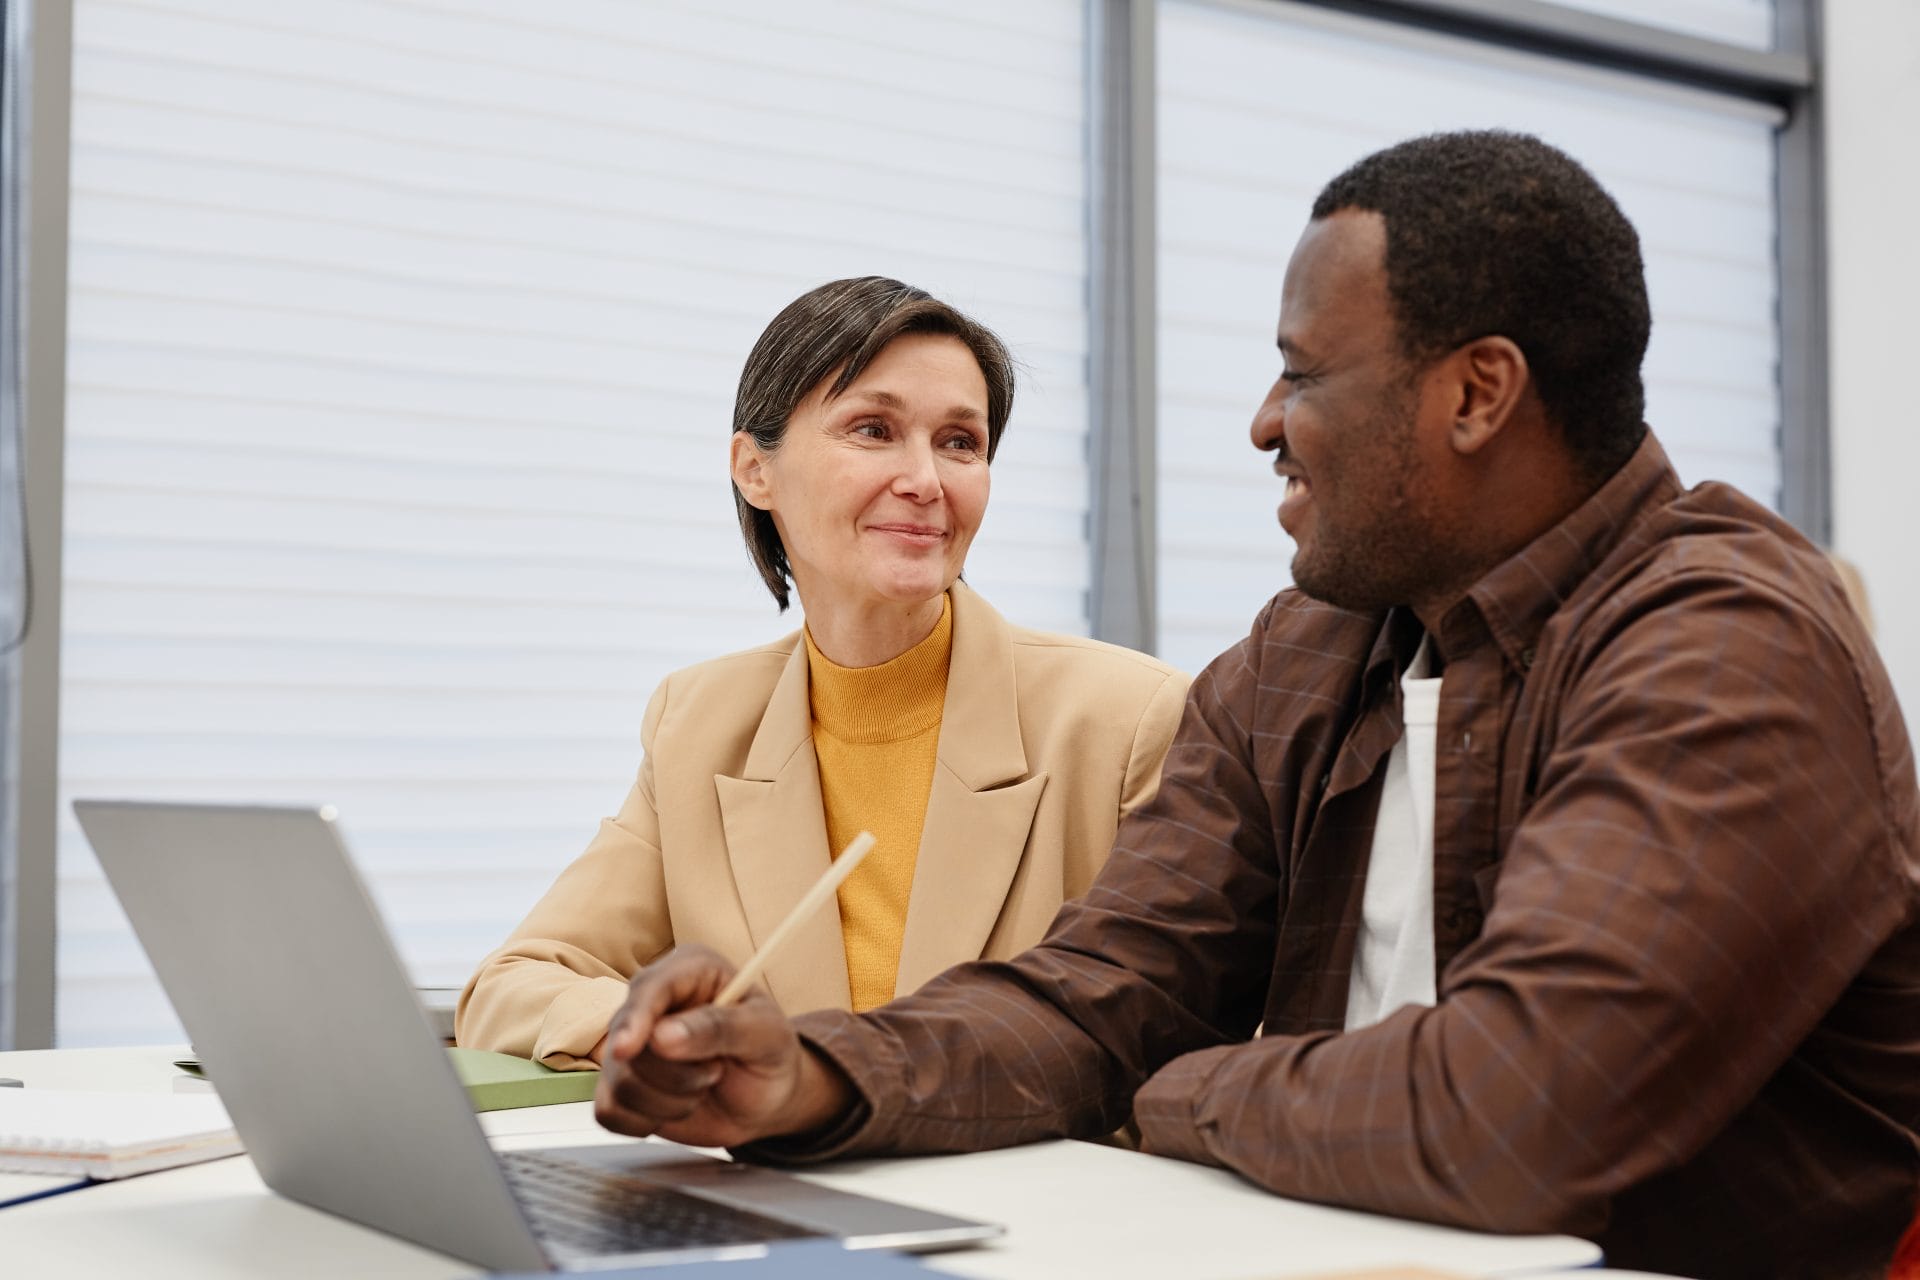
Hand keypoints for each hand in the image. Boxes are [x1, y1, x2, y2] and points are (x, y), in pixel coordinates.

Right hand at [593, 945, 852, 1147]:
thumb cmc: (770, 1054)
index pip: (647, 988)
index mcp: (689, 971)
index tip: (630, 1048)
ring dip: (670, 1101)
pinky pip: (609, 1113)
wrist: (768, 1098)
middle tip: (718, 1071)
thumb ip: (719, 1028)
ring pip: (620, 1083)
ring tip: (704, 1087)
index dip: (635, 1018)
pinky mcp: (621, 1085)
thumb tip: (662, 1036)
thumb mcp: (765, 1035)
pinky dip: (646, 1121)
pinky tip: (677, 1108)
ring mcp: (633, 1046)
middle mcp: (653, 1004)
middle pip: (627, 1043)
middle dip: (677, 1074)